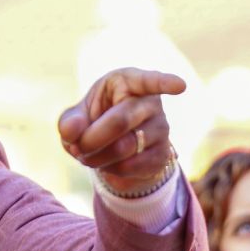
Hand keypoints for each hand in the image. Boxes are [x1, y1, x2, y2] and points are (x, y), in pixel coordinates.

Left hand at [58, 68, 185, 193]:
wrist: (111, 148)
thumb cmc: (93, 121)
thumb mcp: (75, 118)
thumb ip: (69, 122)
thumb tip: (73, 131)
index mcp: (129, 82)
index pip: (149, 80)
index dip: (164, 83)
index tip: (180, 86)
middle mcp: (151, 103)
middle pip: (120, 121)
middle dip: (90, 139)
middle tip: (76, 147)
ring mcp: (161, 129)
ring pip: (123, 147)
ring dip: (95, 157)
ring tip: (86, 154)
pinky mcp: (162, 155)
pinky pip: (130, 166)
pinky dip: (108, 169)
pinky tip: (105, 163)